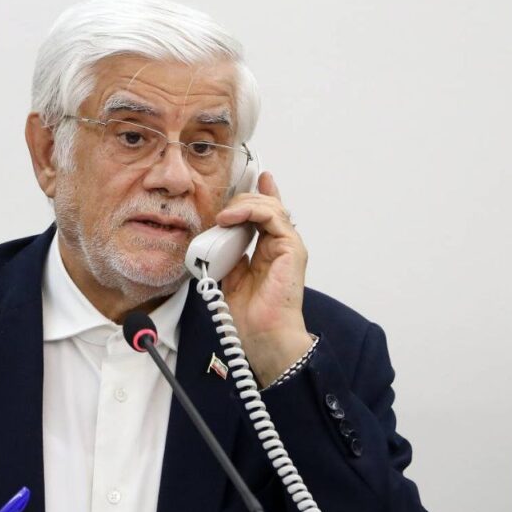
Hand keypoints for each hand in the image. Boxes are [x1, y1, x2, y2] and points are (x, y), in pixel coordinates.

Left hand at [216, 171, 312, 385]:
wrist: (262, 334)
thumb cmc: (248, 313)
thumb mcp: (229, 275)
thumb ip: (228, 253)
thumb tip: (219, 236)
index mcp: (267, 250)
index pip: (265, 214)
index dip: (259, 194)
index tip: (254, 177)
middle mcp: (280, 244)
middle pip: (265, 205)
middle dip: (241, 201)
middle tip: (221, 212)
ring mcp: (288, 246)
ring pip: (269, 207)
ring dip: (242, 206)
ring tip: (223, 217)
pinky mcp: (292, 249)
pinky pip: (273, 217)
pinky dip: (251, 212)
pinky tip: (232, 219)